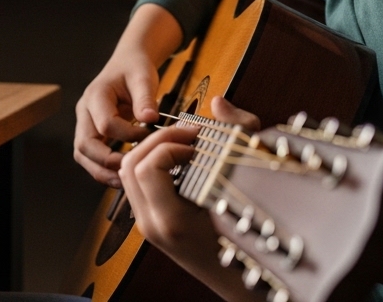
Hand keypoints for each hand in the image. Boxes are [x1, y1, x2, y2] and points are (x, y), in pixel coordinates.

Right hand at [74, 48, 159, 187]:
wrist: (127, 63)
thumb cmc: (135, 69)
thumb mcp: (143, 76)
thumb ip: (145, 97)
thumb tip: (150, 118)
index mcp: (95, 95)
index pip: (105, 124)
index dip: (129, 134)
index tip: (149, 135)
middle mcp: (84, 111)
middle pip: (84, 145)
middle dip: (106, 161)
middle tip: (131, 170)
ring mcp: (84, 123)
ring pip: (82, 154)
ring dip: (101, 170)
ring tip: (124, 182)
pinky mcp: (91, 133)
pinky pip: (89, 156)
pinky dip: (102, 169)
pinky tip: (121, 176)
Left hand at [119, 96, 261, 286]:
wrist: (242, 280)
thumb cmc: (253, 235)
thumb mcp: (251, 183)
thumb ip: (239, 134)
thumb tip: (217, 104)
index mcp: (171, 220)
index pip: (147, 167)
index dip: (169, 144)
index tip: (197, 141)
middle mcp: (151, 224)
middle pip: (130, 165)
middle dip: (158, 139)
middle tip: (189, 134)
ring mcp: (146, 225)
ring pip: (128, 173)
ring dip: (152, 150)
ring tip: (185, 145)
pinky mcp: (149, 222)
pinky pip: (138, 184)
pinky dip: (153, 164)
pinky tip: (182, 162)